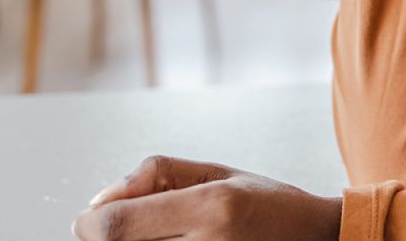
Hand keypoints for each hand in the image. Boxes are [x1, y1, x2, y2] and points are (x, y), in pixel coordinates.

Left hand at [72, 155, 340, 240]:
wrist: (316, 238)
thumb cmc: (269, 204)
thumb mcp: (216, 171)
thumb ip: (153, 176)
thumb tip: (99, 201)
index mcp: (212, 206)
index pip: (114, 226)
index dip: (89, 223)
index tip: (90, 218)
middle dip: (106, 236)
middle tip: (123, 227)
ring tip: (156, 235)